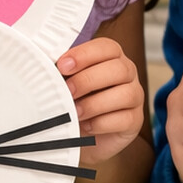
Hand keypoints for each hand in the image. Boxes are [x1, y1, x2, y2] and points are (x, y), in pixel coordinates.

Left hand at [58, 38, 144, 165]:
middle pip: (118, 69)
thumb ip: (62, 74)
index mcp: (111, 57)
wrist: (79, 134)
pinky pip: (125, 119)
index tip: (63, 65)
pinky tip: (86, 125)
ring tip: (75, 111)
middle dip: (88, 79)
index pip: (106, 47)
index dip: (85, 54)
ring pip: (125, 94)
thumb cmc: (74, 102)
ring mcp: (134, 96)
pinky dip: (102, 123)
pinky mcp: (135, 120)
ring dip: (95, 103)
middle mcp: (127, 73)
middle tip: (67, 90)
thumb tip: (47, 71)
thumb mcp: (67, 84)